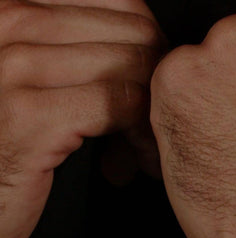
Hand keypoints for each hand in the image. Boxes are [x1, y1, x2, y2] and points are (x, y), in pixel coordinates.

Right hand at [0, 0, 165, 237]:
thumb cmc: (7, 143)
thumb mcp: (36, 82)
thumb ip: (78, 55)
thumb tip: (147, 44)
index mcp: (12, 6)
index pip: (118, 0)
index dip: (148, 46)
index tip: (149, 86)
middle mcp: (6, 19)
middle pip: (134, 30)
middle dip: (158, 82)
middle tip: (154, 122)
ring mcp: (14, 66)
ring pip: (134, 67)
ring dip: (153, 114)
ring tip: (143, 146)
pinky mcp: (31, 116)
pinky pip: (122, 105)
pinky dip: (142, 136)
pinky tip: (134, 160)